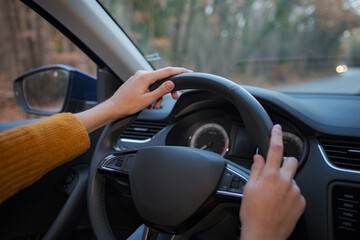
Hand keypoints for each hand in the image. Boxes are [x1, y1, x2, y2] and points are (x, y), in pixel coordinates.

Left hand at [76, 67, 190, 132]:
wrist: (114, 108)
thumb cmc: (128, 105)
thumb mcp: (148, 99)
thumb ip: (161, 91)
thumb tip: (171, 84)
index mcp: (146, 77)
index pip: (167, 71)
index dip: (179, 71)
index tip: (188, 72)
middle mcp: (142, 74)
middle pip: (162, 79)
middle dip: (168, 89)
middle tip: (174, 97)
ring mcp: (138, 77)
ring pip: (155, 84)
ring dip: (158, 95)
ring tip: (155, 105)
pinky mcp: (136, 82)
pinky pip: (149, 86)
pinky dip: (152, 94)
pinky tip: (149, 103)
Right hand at [240, 124, 305, 239]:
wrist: (264, 234)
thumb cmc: (253, 213)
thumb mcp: (248, 188)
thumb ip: (255, 169)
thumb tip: (258, 157)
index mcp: (270, 175)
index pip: (275, 148)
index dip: (276, 135)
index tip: (278, 128)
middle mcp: (285, 181)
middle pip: (291, 160)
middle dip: (285, 161)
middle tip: (275, 171)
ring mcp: (295, 192)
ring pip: (293, 178)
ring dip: (285, 181)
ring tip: (274, 194)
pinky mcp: (301, 202)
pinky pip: (297, 191)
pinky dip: (290, 193)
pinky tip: (280, 202)